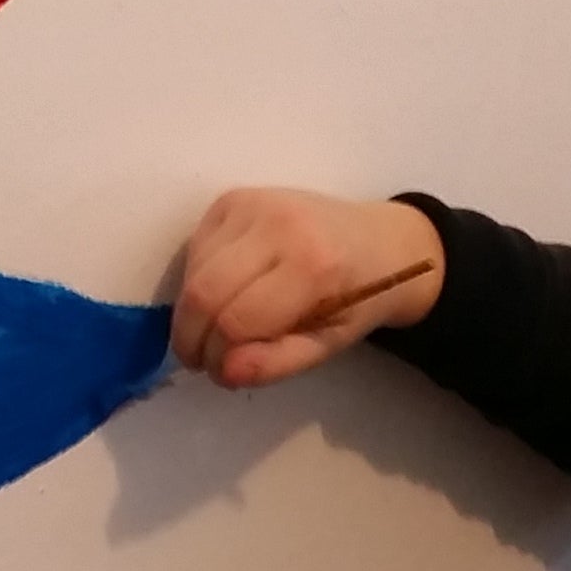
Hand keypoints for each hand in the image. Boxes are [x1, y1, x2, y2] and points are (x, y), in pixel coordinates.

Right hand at [171, 189, 443, 388]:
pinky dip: (196, 279)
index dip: (217, 356)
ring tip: (213, 327)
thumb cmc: (356, 298)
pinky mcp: (234, 197)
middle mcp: (279, 225)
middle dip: (191, 336)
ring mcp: (253, 204)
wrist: (379, 242)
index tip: (217, 373)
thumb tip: (224, 373)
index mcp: (312, 266)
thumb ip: (278, 363)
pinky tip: (221, 292)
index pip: (236, 321)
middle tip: (199, 358)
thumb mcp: (329, 344)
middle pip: (203, 293)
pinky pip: (195, 248)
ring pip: (193, 271)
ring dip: (192, 309)